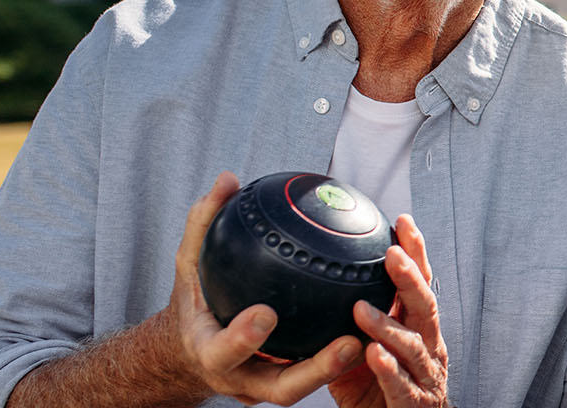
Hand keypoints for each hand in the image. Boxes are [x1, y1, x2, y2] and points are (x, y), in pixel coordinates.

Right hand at [170, 171, 362, 403]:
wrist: (192, 347)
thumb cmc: (194, 299)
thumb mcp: (189, 263)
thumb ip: (205, 224)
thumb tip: (227, 180)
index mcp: (208, 350)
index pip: (222, 350)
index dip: (242, 338)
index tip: (266, 313)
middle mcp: (239, 378)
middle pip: (279, 388)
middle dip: (314, 370)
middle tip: (348, 342)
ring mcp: (263, 387)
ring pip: (305, 390)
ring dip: (339, 370)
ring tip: (372, 339)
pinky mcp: (285, 385)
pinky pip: (317, 376)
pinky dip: (345, 360)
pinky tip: (377, 329)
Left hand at [330, 214, 450, 407]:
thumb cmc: (378, 389)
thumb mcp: (359, 351)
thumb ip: (342, 323)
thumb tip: (307, 286)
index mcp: (419, 328)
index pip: (420, 284)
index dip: (416, 253)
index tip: (401, 221)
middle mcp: (429, 346)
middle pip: (426, 306)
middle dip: (411, 278)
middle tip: (391, 254)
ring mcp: (426, 375)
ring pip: (413, 344)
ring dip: (388, 325)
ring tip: (361, 309)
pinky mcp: (415, 404)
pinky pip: (402, 385)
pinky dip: (389, 369)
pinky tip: (372, 355)